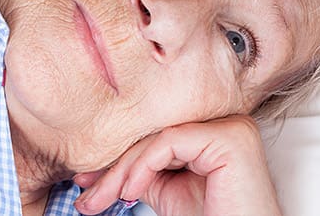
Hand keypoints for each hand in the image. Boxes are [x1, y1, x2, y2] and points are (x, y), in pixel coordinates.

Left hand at [71, 115, 281, 215]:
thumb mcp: (167, 191)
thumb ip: (143, 170)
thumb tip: (100, 166)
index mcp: (215, 130)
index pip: (157, 136)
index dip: (120, 160)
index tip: (87, 182)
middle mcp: (227, 122)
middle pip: (155, 136)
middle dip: (115, 169)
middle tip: (87, 196)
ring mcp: (232, 126)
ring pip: (157, 138)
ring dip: (122, 171)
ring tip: (103, 198)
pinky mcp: (230, 137)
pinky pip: (169, 142)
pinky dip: (142, 166)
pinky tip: (132, 191)